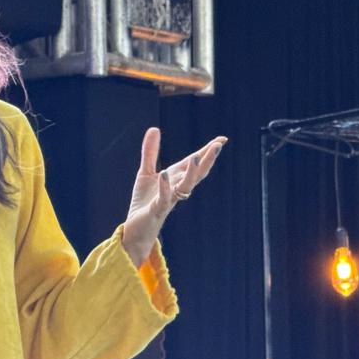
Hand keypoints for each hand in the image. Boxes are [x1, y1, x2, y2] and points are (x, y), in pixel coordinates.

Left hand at [121, 127, 226, 266]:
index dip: (207, 152)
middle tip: (218, 146)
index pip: (194, 163)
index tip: (222, 139)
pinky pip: (163, 198)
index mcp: (175, 178)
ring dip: (191, 173)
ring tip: (196, 157)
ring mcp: (168, 200)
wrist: (136, 230)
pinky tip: (164, 174)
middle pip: (195, 174)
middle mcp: (176, 189)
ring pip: (185, 187)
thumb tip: (154, 128)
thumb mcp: (146, 173)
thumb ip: (150, 152)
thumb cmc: (144, 202)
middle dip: (207, 161)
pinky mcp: (156, 210)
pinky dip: (164, 187)